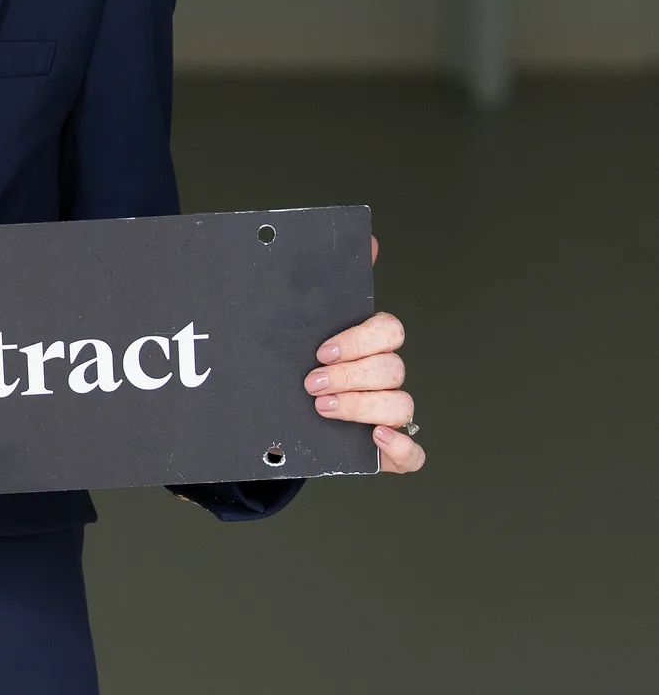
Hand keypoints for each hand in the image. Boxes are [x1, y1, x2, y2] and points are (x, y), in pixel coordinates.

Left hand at [302, 236, 423, 472]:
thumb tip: (368, 240)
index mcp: (371, 345)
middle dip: (352, 376)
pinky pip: (414, 454)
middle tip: (313, 383)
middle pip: (392, 369)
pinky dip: (401, 448)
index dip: (360, 340)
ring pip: (401, 406)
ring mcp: (391, 415)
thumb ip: (330, 286)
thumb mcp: (304, 327)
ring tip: (322, 408)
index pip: (388, 330)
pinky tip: (375, 440)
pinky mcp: (391, 451)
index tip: (322, 350)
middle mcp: (386, 378)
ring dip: (362, 407)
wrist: (282, 417)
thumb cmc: (299, 366)